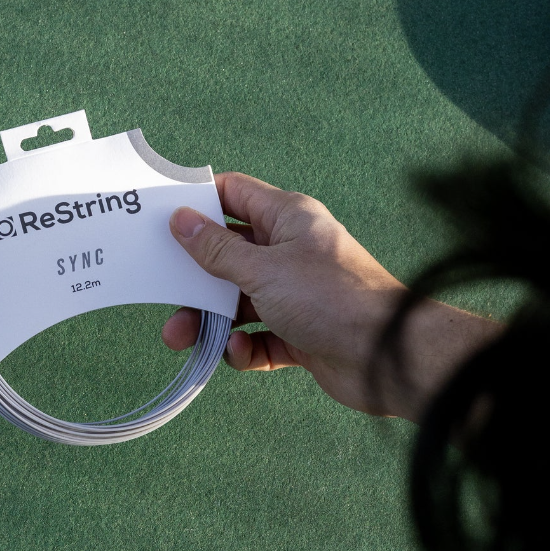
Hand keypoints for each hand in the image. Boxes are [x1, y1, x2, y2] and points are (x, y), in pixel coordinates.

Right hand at [162, 172, 500, 419]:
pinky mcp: (300, 332)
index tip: (163, 219)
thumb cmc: (331, 299)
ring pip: (238, 301)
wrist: (386, 356)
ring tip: (185, 338)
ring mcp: (296, 293)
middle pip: (229, 256)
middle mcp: (292, 251)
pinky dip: (243, 347)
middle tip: (166, 295)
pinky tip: (240, 352)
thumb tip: (182, 220)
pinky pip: (258, 336)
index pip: (235, 194)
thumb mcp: (263, 269)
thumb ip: (217, 249)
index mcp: (288, 219)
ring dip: (210, 320)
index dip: (199, 203)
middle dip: (196, 279)